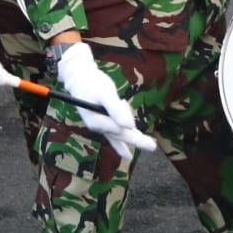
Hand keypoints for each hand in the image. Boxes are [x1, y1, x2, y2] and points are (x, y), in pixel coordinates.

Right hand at [55, 43, 146, 159]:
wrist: (80, 77)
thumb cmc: (92, 83)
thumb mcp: (105, 93)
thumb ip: (116, 109)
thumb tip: (129, 126)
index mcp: (97, 122)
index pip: (120, 129)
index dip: (127, 119)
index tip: (124, 103)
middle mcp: (98, 127)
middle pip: (121, 136)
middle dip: (137, 140)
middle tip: (153, 146)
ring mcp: (100, 126)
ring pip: (120, 134)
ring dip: (132, 134)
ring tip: (145, 139)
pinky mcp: (102, 123)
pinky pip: (114, 137)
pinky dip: (121, 144)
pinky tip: (127, 155)